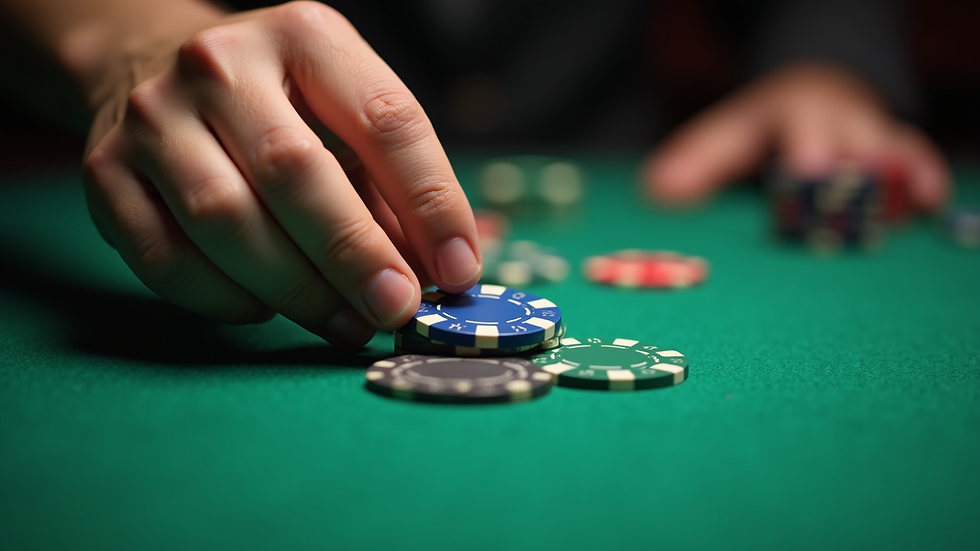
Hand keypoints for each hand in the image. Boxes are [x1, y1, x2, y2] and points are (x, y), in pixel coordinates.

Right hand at [80, 1, 481, 346]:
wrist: (154, 69)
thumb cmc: (280, 108)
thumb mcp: (346, 118)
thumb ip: (395, 191)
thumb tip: (445, 273)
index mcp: (305, 37)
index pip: (386, 121)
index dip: (432, 204)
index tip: (461, 270)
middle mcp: (221, 65)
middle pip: (295, 172)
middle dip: (356, 255)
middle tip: (397, 310)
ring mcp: (154, 117)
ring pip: (225, 220)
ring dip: (297, 291)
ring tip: (347, 325)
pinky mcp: (105, 171)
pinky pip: (164, 259)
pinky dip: (222, 299)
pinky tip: (264, 309)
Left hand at [644, 63, 948, 209]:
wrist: (812, 93)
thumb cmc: (761, 127)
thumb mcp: (725, 136)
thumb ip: (695, 163)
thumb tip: (657, 191)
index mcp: (796, 110)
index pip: (806, 123)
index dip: (809, 145)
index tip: (808, 168)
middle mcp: (842, 119)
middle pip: (855, 141)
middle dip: (852, 175)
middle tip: (842, 209)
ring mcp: (874, 137)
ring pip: (894, 155)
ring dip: (892, 186)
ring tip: (890, 216)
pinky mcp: (899, 157)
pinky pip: (919, 165)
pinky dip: (924, 183)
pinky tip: (926, 205)